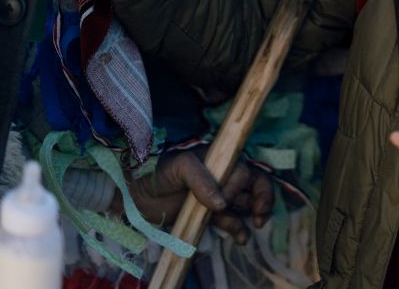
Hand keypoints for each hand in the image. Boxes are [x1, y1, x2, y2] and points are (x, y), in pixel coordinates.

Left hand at [116, 149, 274, 243]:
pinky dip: (240, 229)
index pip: (243, 169)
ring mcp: (217, 195)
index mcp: (218, 159)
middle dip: (261, 198)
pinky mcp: (210, 214)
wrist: (137, 194)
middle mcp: (222, 175)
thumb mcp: (178, 166)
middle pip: (253, 183)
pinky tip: (241, 238)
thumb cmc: (157, 171)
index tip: (228, 199)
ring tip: (257, 224)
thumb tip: (222, 203)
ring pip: (247, 202)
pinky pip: (232, 221)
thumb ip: (201, 179)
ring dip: (257, 213)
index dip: (243, 184)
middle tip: (258, 215)